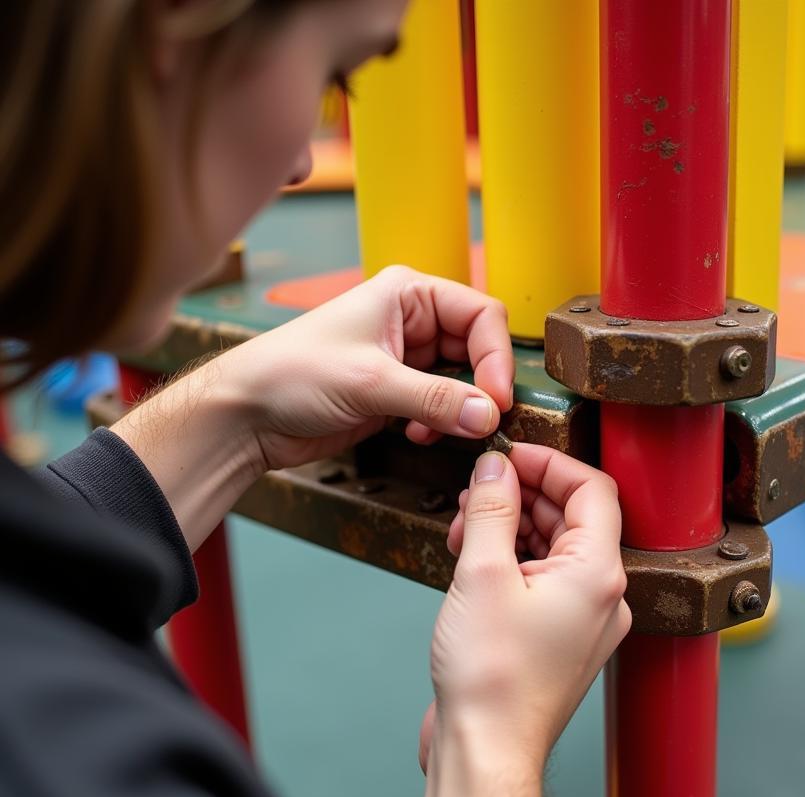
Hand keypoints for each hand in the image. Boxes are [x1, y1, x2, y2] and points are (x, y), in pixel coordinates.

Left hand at [220, 264, 513, 469]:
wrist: (247, 414)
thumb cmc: (292, 374)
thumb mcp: (370, 382)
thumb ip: (435, 399)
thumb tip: (489, 414)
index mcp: (407, 294)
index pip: (480, 315)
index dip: (496, 356)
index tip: (497, 398)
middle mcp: (411, 321)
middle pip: (477, 348)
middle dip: (481, 387)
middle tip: (483, 420)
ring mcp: (405, 358)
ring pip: (462, 381)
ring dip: (459, 410)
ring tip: (441, 429)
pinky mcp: (397, 393)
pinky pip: (441, 406)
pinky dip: (440, 423)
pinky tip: (416, 434)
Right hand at [410, 444, 629, 796]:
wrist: (486, 751)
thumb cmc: (491, 680)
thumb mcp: (482, 574)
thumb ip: (493, 508)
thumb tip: (496, 468)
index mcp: (599, 574)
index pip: (592, 489)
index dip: (548, 462)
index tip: (508, 455)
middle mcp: (602, 595)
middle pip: (571, 517)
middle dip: (520, 495)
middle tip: (476, 492)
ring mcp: (581, 619)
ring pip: (553, 548)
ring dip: (510, 527)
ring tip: (466, 527)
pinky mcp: (557, 637)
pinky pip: (543, 580)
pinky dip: (511, 560)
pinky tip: (473, 558)